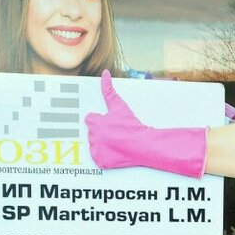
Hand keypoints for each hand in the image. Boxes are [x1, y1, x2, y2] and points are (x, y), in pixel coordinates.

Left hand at [85, 70, 207, 177]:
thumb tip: (104, 72)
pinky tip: (116, 151)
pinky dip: (106, 155)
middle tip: (116, 133)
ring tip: (118, 142)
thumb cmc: (132, 126)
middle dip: (102, 132)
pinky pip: (99, 157)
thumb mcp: (119, 105)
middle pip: (93, 132)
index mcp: (94, 123)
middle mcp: (92, 137)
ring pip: (95, 144)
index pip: (91, 119)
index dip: (102, 120)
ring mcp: (96, 150)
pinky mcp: (100, 161)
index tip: (112, 124)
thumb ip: (108, 89)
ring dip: (103, 143)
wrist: (143, 145)